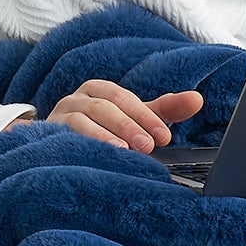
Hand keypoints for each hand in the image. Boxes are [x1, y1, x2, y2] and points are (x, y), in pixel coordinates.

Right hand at [7, 79, 203, 151]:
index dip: (145, 115)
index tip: (164, 136)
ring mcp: (59, 116)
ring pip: (82, 119)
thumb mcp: (133, 119)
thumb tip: (197, 99)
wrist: (56, 144)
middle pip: (104, 106)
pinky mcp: (48, 134)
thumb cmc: (102, 129)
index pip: (124, 97)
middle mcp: (77, 98)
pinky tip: (94, 155)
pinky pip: (62, 136)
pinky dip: (80, 144)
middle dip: (129, 126)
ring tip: (123, 150)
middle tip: (149, 146)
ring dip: (105, 135)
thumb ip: (163, 110)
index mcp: (99, 90)